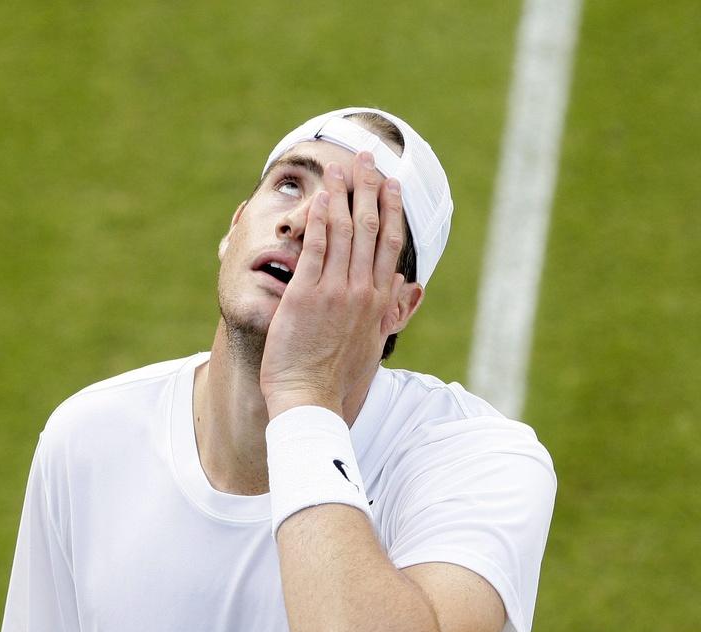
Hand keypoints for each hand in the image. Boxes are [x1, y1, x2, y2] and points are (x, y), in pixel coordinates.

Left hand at [259, 152, 406, 419]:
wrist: (310, 398)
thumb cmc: (334, 377)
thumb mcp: (371, 343)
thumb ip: (384, 311)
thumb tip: (398, 288)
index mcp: (378, 301)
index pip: (389, 244)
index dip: (391, 209)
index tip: (391, 184)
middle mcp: (361, 291)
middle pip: (370, 228)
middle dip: (369, 188)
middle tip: (366, 159)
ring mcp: (335, 290)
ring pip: (343, 231)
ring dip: (342, 194)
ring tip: (339, 168)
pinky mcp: (306, 294)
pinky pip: (315, 248)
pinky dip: (318, 220)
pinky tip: (318, 198)